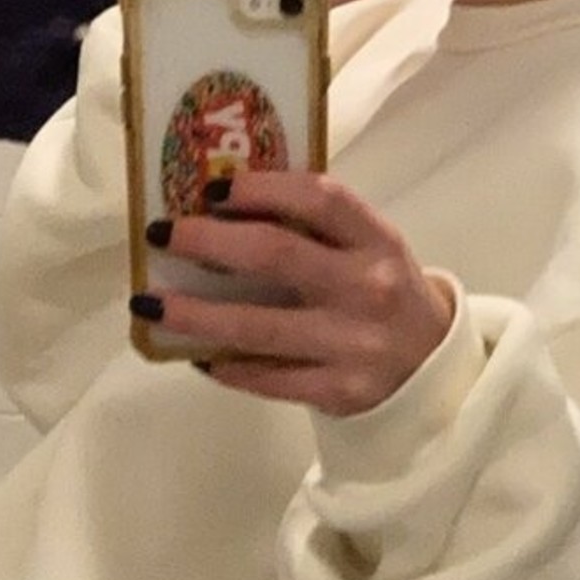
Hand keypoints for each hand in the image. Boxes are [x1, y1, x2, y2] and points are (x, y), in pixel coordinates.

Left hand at [134, 170, 455, 415]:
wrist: (432, 369)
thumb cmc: (383, 292)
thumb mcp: (369, 248)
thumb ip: (315, 228)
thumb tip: (220, 206)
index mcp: (377, 241)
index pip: (320, 199)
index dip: (262, 187)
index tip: (213, 188)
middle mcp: (367, 289)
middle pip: (275, 256)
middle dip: (207, 242)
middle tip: (161, 233)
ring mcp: (352, 345)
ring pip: (257, 328)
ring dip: (193, 314)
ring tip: (148, 304)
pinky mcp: (338, 391)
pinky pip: (266, 379)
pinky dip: (225, 365)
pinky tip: (196, 354)